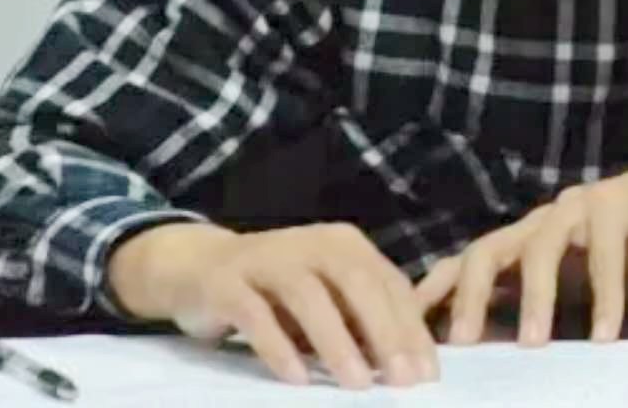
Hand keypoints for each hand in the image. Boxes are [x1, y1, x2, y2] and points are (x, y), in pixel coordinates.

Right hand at [107, 221, 436, 388]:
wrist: (199, 266)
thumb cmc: (277, 290)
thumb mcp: (327, 297)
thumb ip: (361, 318)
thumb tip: (407, 361)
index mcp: (345, 245)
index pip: (389, 283)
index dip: (412, 328)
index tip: (428, 373)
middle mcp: (311, 243)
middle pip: (358, 283)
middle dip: (386, 333)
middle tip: (404, 379)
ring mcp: (268, 259)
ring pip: (309, 297)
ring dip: (337, 342)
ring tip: (358, 385)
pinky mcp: (228, 282)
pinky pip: (256, 314)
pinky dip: (278, 347)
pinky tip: (297, 380)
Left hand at [415, 150, 627, 346]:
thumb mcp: (578, 282)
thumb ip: (539, 303)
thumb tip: (497, 351)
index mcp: (525, 240)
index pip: (465, 264)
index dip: (433, 294)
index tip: (407, 334)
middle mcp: (541, 220)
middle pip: (487, 250)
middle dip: (469, 296)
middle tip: (462, 343)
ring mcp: (577, 208)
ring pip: (541, 246)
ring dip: (536, 296)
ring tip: (534, 343)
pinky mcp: (618, 204)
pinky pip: (606, 251)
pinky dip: (606, 294)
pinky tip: (606, 333)